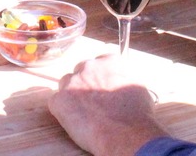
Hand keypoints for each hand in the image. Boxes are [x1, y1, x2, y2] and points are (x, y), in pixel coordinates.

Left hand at [49, 55, 168, 155]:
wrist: (124, 133)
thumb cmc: (136, 115)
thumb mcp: (139, 87)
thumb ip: (124, 79)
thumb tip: (121, 82)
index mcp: (108, 61)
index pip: (101, 62)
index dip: (102, 76)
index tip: (104, 86)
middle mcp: (88, 66)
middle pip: (81, 71)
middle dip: (86, 84)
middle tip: (93, 103)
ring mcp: (72, 82)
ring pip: (67, 85)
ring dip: (73, 96)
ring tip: (85, 114)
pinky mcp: (59, 100)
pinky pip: (56, 103)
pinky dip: (63, 112)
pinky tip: (76, 122)